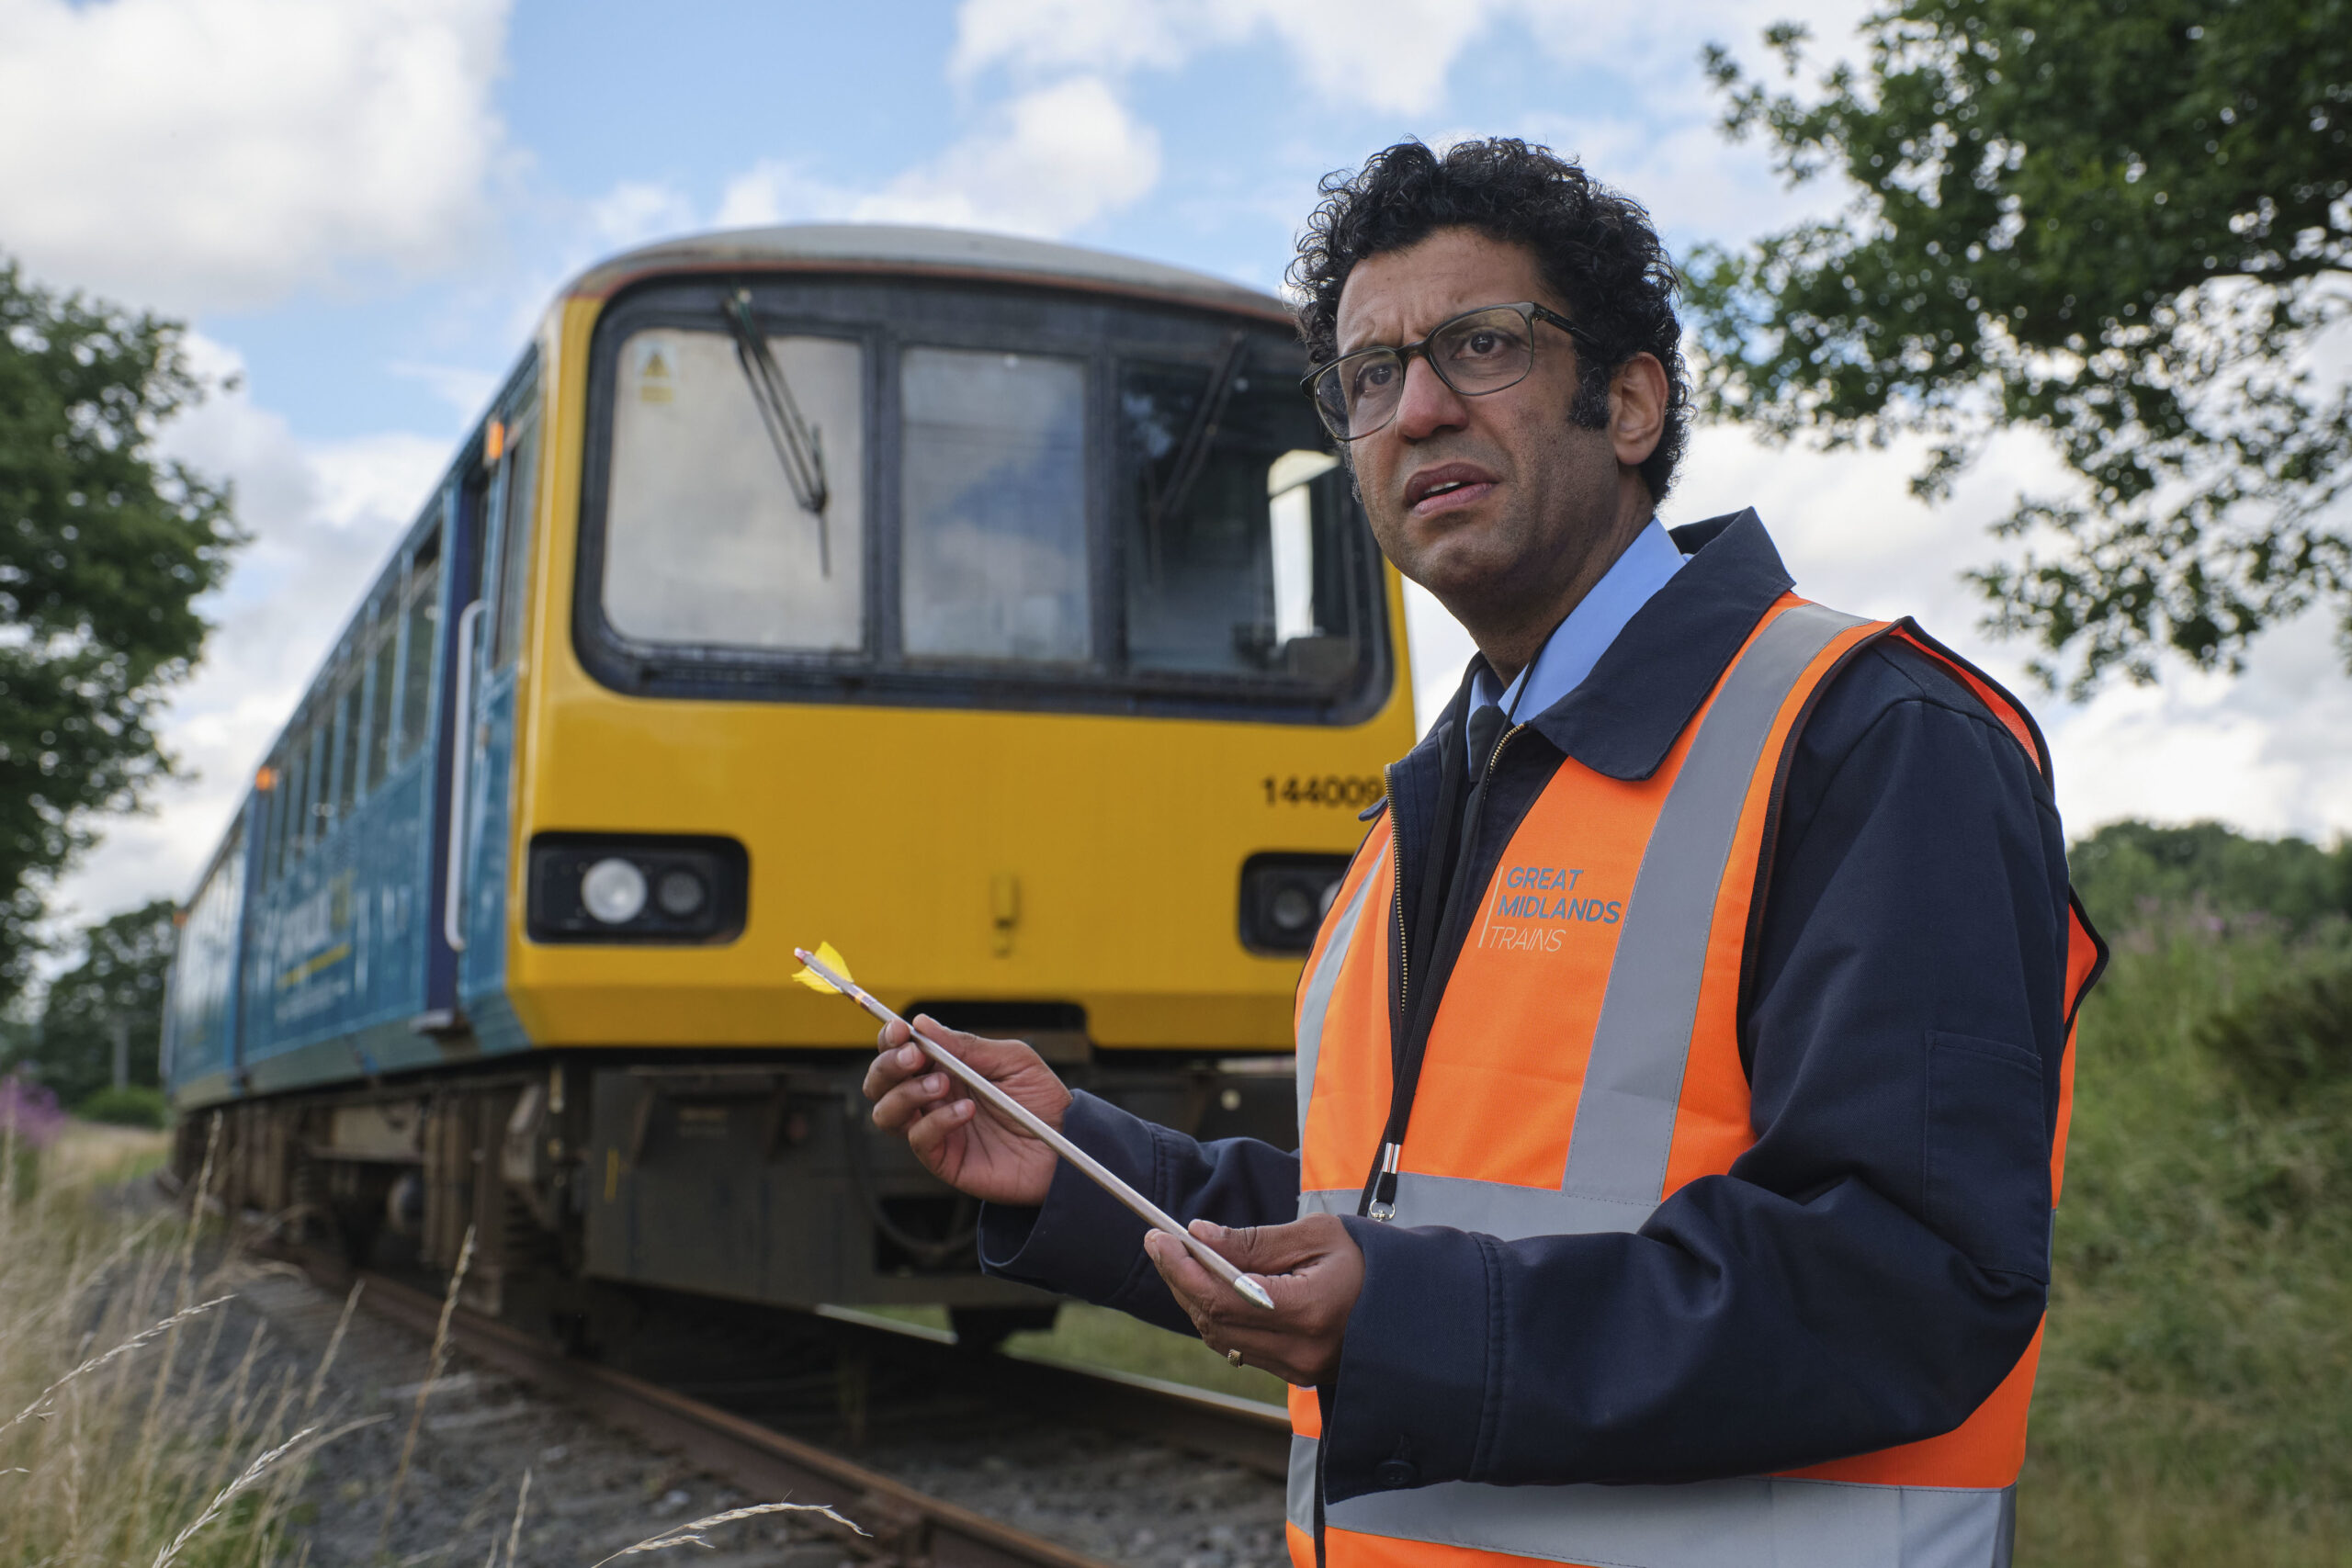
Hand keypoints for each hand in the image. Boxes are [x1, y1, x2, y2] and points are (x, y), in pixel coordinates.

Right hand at [863, 1015, 1071, 1206]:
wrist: (1067, 1142)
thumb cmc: (1041, 1099)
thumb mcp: (1012, 1060)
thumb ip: (968, 1045)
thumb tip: (923, 1023)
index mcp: (943, 1068)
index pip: (898, 1052)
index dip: (890, 1039)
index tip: (899, 1029)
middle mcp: (931, 1098)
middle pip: (880, 1082)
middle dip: (889, 1065)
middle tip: (914, 1057)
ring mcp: (935, 1129)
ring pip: (886, 1113)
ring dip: (906, 1093)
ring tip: (942, 1084)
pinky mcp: (945, 1159)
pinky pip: (919, 1139)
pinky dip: (937, 1121)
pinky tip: (966, 1111)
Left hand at [1145, 1213, 1362, 1386]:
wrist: (1414, 1306)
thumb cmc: (1370, 1260)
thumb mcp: (1316, 1235)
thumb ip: (1255, 1241)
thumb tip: (1200, 1236)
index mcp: (1308, 1310)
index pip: (1223, 1296)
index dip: (1183, 1269)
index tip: (1160, 1238)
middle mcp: (1299, 1350)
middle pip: (1214, 1320)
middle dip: (1180, 1280)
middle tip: (1161, 1243)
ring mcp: (1297, 1369)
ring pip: (1221, 1338)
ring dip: (1193, 1298)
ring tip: (1181, 1260)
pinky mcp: (1296, 1374)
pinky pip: (1240, 1346)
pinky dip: (1216, 1316)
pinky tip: (1209, 1286)